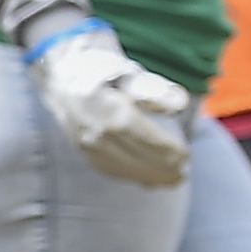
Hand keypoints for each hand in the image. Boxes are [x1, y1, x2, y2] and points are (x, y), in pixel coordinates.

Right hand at [26, 22, 193, 188]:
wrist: (65, 75)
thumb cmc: (104, 71)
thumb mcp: (130, 72)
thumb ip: (155, 89)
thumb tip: (180, 104)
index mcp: (114, 112)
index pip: (150, 142)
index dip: (171, 153)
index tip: (186, 155)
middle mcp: (98, 133)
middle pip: (139, 161)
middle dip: (164, 170)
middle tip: (182, 172)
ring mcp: (87, 146)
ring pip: (126, 170)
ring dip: (150, 177)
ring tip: (171, 180)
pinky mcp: (83, 152)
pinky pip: (111, 171)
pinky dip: (132, 176)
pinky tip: (147, 178)